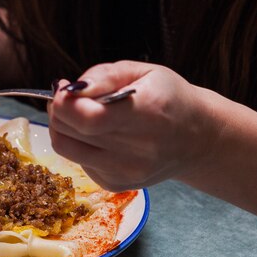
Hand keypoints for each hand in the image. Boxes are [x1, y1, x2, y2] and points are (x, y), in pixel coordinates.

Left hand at [48, 61, 217, 190]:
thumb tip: (70, 89)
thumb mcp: (144, 72)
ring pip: (67, 149)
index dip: (64, 104)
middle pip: (71, 133)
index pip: (89, 119)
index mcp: (148, 114)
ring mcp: (126, 172)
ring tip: (76, 113)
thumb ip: (104, 76)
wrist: (198, 139)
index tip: (63, 89)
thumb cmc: (169, 98)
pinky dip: (78, 145)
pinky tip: (97, 134)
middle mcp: (138, 150)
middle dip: (58, 111)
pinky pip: (78, 162)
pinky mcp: (116, 184)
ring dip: (62, 128)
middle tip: (66, 98)